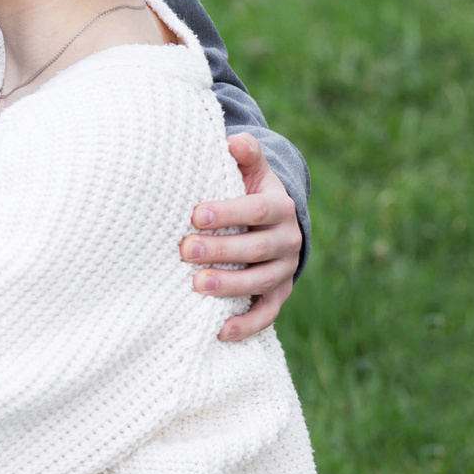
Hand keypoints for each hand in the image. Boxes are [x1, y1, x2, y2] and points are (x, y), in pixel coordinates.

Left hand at [181, 134, 302, 341]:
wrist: (274, 221)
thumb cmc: (248, 190)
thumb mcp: (252, 169)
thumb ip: (245, 153)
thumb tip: (233, 141)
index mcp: (280, 207)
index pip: (258, 209)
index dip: (230, 212)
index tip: (196, 215)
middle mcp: (287, 240)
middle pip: (256, 248)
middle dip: (221, 250)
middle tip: (185, 251)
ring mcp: (284, 270)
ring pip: (261, 282)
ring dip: (230, 286)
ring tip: (197, 285)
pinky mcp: (278, 295)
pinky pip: (267, 314)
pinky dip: (247, 324)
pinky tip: (221, 332)